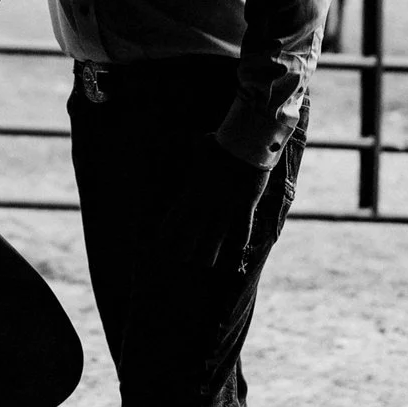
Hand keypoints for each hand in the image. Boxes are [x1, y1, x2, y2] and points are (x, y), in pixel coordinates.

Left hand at [168, 138, 270, 272]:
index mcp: (192, 191)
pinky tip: (238, 250)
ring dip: (210, 252)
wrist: (246, 144)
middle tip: (183, 259)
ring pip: (215, 237)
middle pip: (192, 233)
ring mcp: (226, 207)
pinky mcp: (245, 206)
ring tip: (205, 264)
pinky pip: (242, 229)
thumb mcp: (204, 146)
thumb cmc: (223, 142)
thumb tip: (198, 142)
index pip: (175, 217)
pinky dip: (240, 240)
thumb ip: (199, 150)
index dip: (168, 231)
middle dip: (186, 247)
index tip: (161, 242)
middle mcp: (207, 204)